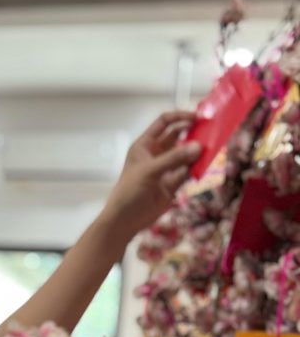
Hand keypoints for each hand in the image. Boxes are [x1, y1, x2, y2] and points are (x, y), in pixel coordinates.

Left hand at [102, 111, 201, 238]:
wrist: (125, 219)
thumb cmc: (130, 191)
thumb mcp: (150, 170)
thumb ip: (174, 158)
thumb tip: (198, 147)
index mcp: (145, 144)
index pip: (164, 122)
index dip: (180, 116)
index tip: (197, 117)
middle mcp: (156, 153)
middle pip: (178, 136)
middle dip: (193, 132)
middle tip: (210, 130)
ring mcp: (165, 168)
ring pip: (185, 154)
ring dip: (196, 151)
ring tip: (211, 147)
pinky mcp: (172, 183)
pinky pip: (187, 171)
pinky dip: (196, 169)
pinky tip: (204, 166)